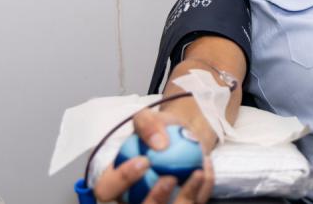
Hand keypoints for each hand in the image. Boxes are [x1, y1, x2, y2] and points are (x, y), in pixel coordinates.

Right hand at [93, 109, 214, 203]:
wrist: (183, 137)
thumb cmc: (159, 131)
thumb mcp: (149, 118)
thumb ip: (147, 124)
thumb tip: (158, 144)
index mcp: (116, 182)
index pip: (106, 190)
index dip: (121, 181)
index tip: (144, 161)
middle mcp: (133, 199)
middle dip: (153, 200)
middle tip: (169, 177)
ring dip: (184, 197)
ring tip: (197, 173)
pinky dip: (203, 189)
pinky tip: (206, 169)